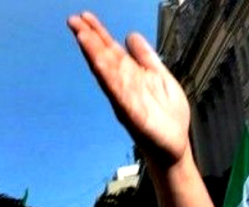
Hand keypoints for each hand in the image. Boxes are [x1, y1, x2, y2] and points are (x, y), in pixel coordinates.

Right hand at [67, 12, 190, 168]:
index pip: (111, 51)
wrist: (175, 146)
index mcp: (131, 76)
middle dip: (90, 40)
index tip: (84, 17)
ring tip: (82, 36)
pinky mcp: (133, 114)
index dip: (99, 34)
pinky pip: (119, 94)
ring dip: (95, 55)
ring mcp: (127, 100)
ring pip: (108, 73)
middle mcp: (125, 86)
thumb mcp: (161, 78)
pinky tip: (100, 65)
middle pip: (105, 59)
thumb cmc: (168, 117)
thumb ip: (146, 58)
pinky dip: (110, 79)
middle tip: (73, 20)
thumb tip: (130, 36)